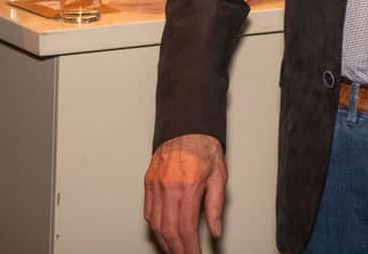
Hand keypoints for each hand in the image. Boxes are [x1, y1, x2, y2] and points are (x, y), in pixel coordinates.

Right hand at [144, 133, 226, 253]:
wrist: (188, 125)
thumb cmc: (205, 147)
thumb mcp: (219, 175)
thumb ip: (216, 205)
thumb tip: (215, 230)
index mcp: (188, 185)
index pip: (187, 228)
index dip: (190, 248)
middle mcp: (169, 186)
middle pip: (169, 230)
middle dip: (177, 249)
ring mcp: (155, 184)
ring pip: (155, 224)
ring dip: (165, 242)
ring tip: (175, 250)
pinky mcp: (148, 182)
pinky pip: (148, 212)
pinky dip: (154, 227)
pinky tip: (162, 233)